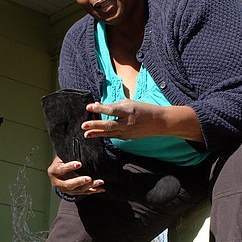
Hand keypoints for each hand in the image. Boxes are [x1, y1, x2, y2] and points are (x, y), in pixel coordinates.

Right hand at [47, 155, 104, 195]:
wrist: (57, 174)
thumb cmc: (60, 162)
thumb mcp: (61, 157)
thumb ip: (68, 155)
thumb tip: (79, 147)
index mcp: (53, 171)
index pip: (61, 169)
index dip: (70, 167)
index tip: (79, 164)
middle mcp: (58, 183)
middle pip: (69, 184)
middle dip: (79, 181)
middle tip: (89, 178)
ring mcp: (66, 190)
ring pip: (78, 190)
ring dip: (90, 186)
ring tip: (100, 182)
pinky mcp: (73, 193)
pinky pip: (84, 193)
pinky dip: (93, 190)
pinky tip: (101, 189)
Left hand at [82, 100, 203, 142]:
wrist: (158, 122)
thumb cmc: (143, 109)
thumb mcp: (129, 103)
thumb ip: (113, 105)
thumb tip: (96, 104)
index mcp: (129, 110)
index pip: (112, 110)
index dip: (100, 108)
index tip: (89, 106)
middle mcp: (127, 122)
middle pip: (109, 124)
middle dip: (95, 125)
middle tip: (83, 125)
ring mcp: (127, 132)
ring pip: (109, 133)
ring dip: (97, 133)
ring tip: (86, 134)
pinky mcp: (127, 138)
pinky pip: (113, 136)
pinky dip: (104, 134)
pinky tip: (95, 134)